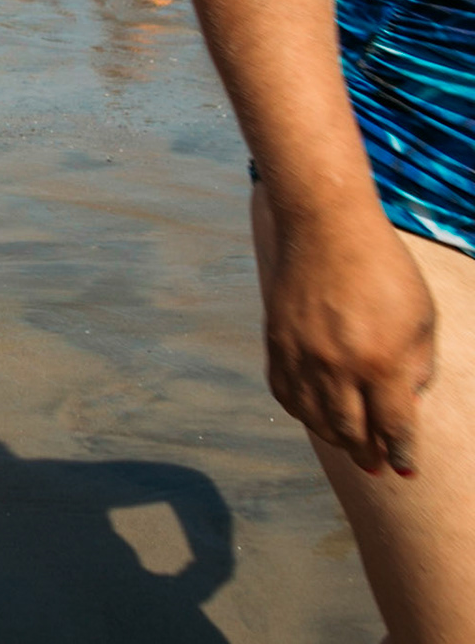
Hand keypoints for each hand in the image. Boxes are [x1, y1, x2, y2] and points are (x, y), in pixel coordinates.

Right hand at [264, 219, 434, 473]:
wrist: (325, 227)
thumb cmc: (384, 269)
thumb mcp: (420, 317)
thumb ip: (418, 366)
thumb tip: (406, 401)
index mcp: (381, 361)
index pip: (393, 426)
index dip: (401, 452)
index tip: (406, 469)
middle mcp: (337, 365)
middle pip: (351, 430)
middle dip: (368, 455)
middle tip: (377, 467)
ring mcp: (301, 355)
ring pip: (315, 418)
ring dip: (334, 438)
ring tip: (348, 445)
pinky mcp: (277, 341)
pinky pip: (285, 393)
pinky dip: (301, 412)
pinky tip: (314, 415)